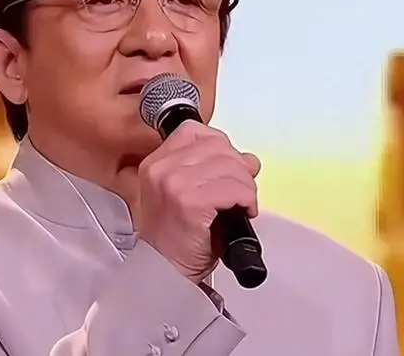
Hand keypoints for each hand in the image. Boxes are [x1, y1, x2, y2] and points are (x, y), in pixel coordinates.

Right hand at [137, 120, 260, 283]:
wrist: (164, 272)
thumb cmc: (174, 239)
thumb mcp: (182, 194)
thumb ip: (209, 170)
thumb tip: (248, 160)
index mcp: (155, 162)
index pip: (194, 131)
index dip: (220, 146)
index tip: (229, 166)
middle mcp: (161, 168)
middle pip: (217, 146)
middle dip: (238, 168)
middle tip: (241, 190)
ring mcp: (174, 183)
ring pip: (230, 166)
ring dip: (246, 186)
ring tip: (242, 203)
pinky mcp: (190, 202)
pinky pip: (233, 188)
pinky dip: (246, 199)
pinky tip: (243, 211)